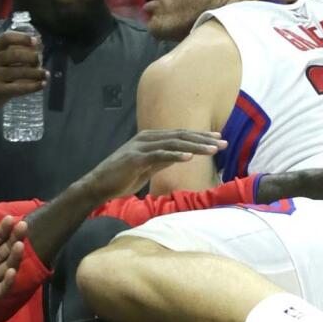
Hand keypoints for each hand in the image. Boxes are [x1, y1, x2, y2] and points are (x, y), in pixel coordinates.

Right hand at [0, 31, 47, 115]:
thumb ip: (7, 52)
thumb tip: (36, 48)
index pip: (7, 38)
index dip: (23, 38)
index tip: (36, 41)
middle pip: (16, 54)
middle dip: (32, 57)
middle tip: (40, 60)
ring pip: (20, 71)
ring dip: (37, 72)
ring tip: (45, 73)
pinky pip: (20, 87)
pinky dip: (34, 86)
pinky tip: (42, 84)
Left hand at [0, 217, 25, 321]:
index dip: (5, 228)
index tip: (11, 219)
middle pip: (7, 249)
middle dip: (16, 238)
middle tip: (23, 226)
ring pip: (8, 266)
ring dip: (15, 257)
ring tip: (19, 246)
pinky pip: (1, 288)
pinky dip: (8, 281)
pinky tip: (11, 271)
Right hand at [84, 130, 225, 199]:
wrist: (99, 186)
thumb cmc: (123, 178)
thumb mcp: (149, 167)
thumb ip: (164, 159)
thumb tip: (183, 155)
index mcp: (151, 138)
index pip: (180, 135)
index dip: (200, 136)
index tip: (218, 138)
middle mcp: (147, 138)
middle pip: (181, 136)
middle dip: (203, 139)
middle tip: (223, 142)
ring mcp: (141, 147)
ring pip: (174, 143)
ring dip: (195, 146)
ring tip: (213, 149)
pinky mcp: (136, 158)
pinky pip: (160, 155)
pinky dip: (176, 155)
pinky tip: (190, 157)